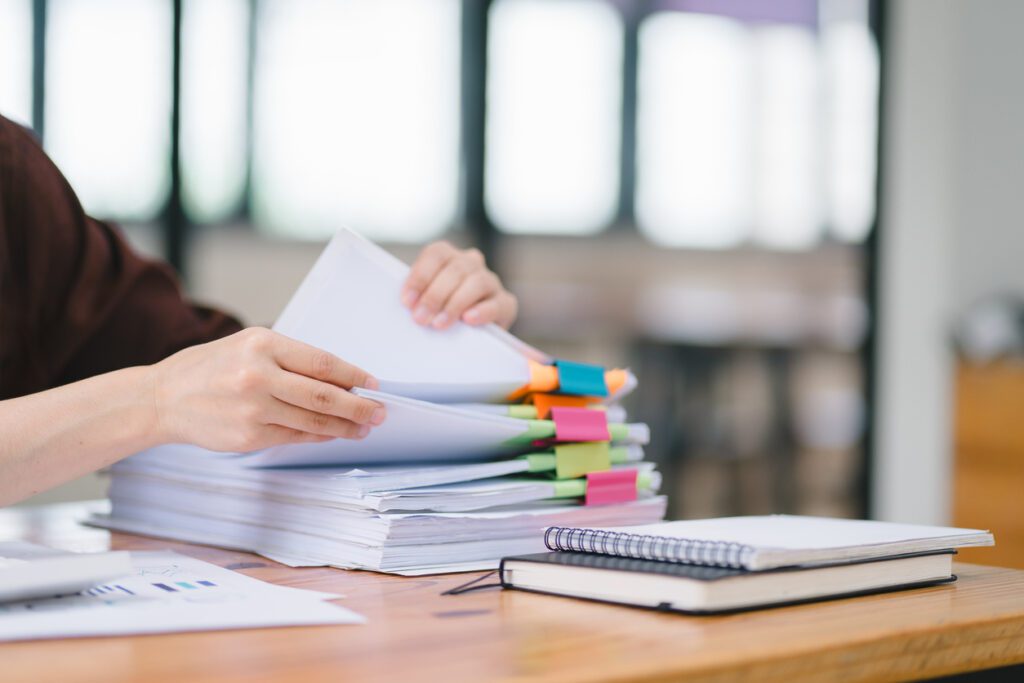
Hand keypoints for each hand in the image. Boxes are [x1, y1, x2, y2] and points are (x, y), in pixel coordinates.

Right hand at [148, 328, 384, 452]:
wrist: (163, 398)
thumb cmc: (211, 367)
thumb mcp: (248, 346)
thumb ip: (292, 360)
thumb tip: (342, 380)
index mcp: (263, 344)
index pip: (323, 362)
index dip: (355, 375)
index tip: (374, 384)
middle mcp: (258, 376)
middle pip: (324, 396)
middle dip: (359, 406)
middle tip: (380, 412)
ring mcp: (253, 409)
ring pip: (314, 422)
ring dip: (345, 426)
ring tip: (363, 427)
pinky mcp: (249, 436)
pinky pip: (295, 437)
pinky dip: (319, 436)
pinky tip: (333, 434)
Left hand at [401, 241, 517, 329]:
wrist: (472, 334)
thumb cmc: (442, 313)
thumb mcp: (428, 301)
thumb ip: (420, 296)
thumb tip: (408, 305)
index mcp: (450, 257)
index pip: (436, 254)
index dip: (420, 276)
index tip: (407, 300)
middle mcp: (471, 263)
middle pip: (455, 269)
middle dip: (434, 295)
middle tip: (420, 318)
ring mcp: (490, 281)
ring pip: (476, 282)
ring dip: (455, 304)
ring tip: (439, 324)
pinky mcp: (506, 303)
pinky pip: (497, 304)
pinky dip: (482, 311)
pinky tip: (468, 320)